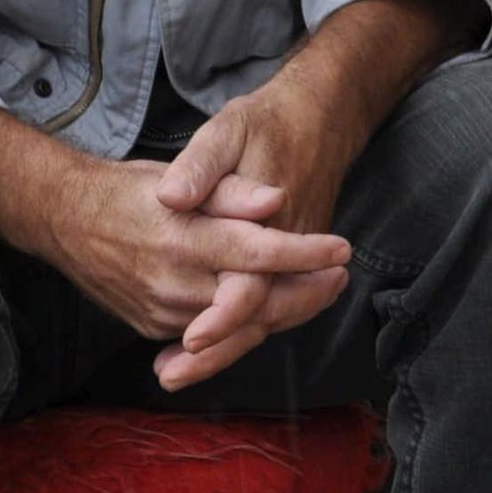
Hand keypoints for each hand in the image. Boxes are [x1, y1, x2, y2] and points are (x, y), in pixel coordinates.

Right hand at [0, 104, 350, 389]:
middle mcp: (173, 282)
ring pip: (236, 324)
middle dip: (306, 292)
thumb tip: (276, 200)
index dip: (303, 253)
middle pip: (256, 301)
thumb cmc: (129, 191)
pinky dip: (246, 322)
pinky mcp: (153, 327)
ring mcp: (162, 312)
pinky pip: (210, 334)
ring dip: (283, 309)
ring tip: (321, 289)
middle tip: (341, 276)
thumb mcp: (177, 173)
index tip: (341, 248)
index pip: (257, 251)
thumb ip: (229, 191)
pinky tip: (276, 307)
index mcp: (183, 237)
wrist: (66, 221)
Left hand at [146, 0, 481, 387]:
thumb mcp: (229, 131)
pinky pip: (268, 308)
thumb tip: (172, 196)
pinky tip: (198, 343)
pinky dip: (236, 330)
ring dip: (223, 349)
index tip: (191, 340)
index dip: (222, 317)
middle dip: (215, 353)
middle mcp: (285, 251)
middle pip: (256, 319)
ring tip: (172, 371)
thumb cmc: (269, 124)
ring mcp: (293, 261)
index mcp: (269, 225)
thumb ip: (202, 167)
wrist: (323, 117)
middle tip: (168, 375)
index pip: (249, 286)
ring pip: (263, 320)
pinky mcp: (290, 263)